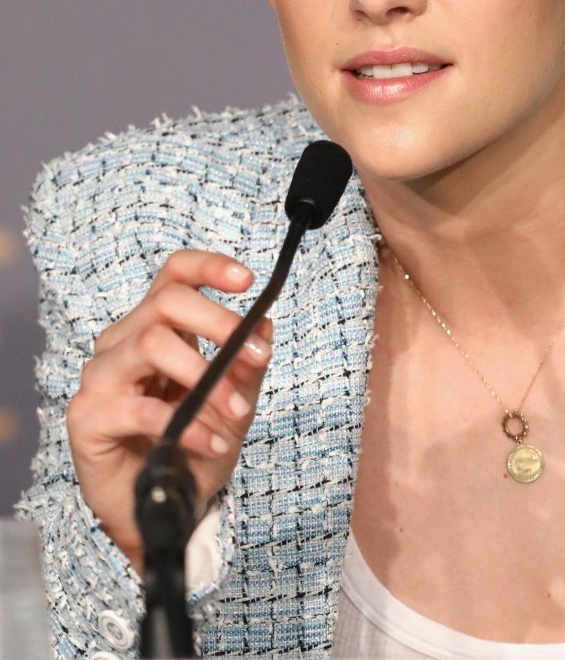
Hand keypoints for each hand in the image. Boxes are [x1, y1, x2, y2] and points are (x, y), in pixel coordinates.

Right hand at [67, 250, 272, 573]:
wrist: (161, 510)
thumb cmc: (191, 448)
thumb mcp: (233, 404)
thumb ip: (246, 367)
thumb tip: (264, 324)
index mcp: (155, 327)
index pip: (172, 275)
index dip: (208, 267)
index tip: (247, 280)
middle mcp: (123, 342)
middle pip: (166, 301)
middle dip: (219, 323)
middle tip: (257, 355)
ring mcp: (101, 377)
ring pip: (151, 343)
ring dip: (206, 377)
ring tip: (236, 411)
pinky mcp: (87, 417)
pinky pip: (140, 408)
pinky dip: (186, 425)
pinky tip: (211, 442)